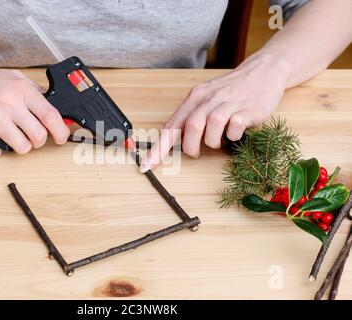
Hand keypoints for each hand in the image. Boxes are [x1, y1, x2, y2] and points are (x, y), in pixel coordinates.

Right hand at [0, 69, 69, 157]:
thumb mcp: (11, 78)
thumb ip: (33, 91)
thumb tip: (55, 105)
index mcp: (20, 90)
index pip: (51, 115)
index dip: (61, 130)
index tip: (62, 137)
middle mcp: (9, 104)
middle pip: (39, 136)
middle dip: (39, 142)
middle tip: (32, 138)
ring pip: (23, 148)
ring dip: (20, 147)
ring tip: (10, 137)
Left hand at [140, 53, 289, 171]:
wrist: (264, 70)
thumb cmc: (232, 89)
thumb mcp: (207, 98)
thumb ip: (191, 117)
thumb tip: (174, 140)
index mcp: (195, 97)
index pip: (171, 126)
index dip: (158, 148)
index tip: (147, 166)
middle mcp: (210, 98)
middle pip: (191, 126)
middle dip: (191, 147)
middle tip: (197, 152)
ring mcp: (230, 103)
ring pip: (212, 126)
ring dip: (213, 142)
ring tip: (219, 140)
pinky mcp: (249, 109)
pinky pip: (235, 127)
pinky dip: (233, 136)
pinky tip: (236, 132)